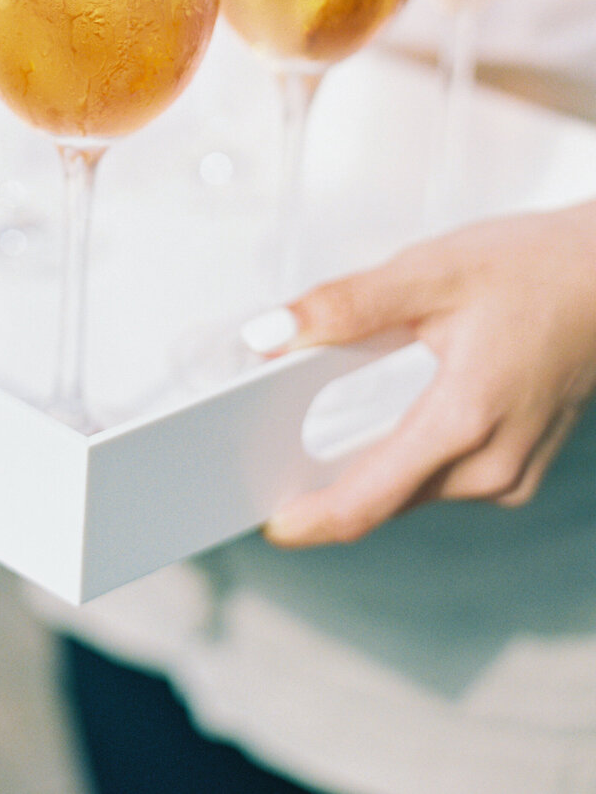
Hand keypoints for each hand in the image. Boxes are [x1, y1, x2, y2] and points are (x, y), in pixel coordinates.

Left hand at [252, 200, 595, 547]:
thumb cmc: (532, 270)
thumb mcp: (429, 271)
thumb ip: (346, 305)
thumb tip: (271, 333)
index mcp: (465, 419)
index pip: (370, 498)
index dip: (312, 519)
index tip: (266, 523)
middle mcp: (493, 465)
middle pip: (385, 496)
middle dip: (323, 484)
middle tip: (261, 458)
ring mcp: (511, 475)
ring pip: (412, 489)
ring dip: (363, 469)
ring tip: (304, 438)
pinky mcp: (518, 470)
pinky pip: (441, 479)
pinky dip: (402, 459)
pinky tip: (377, 426)